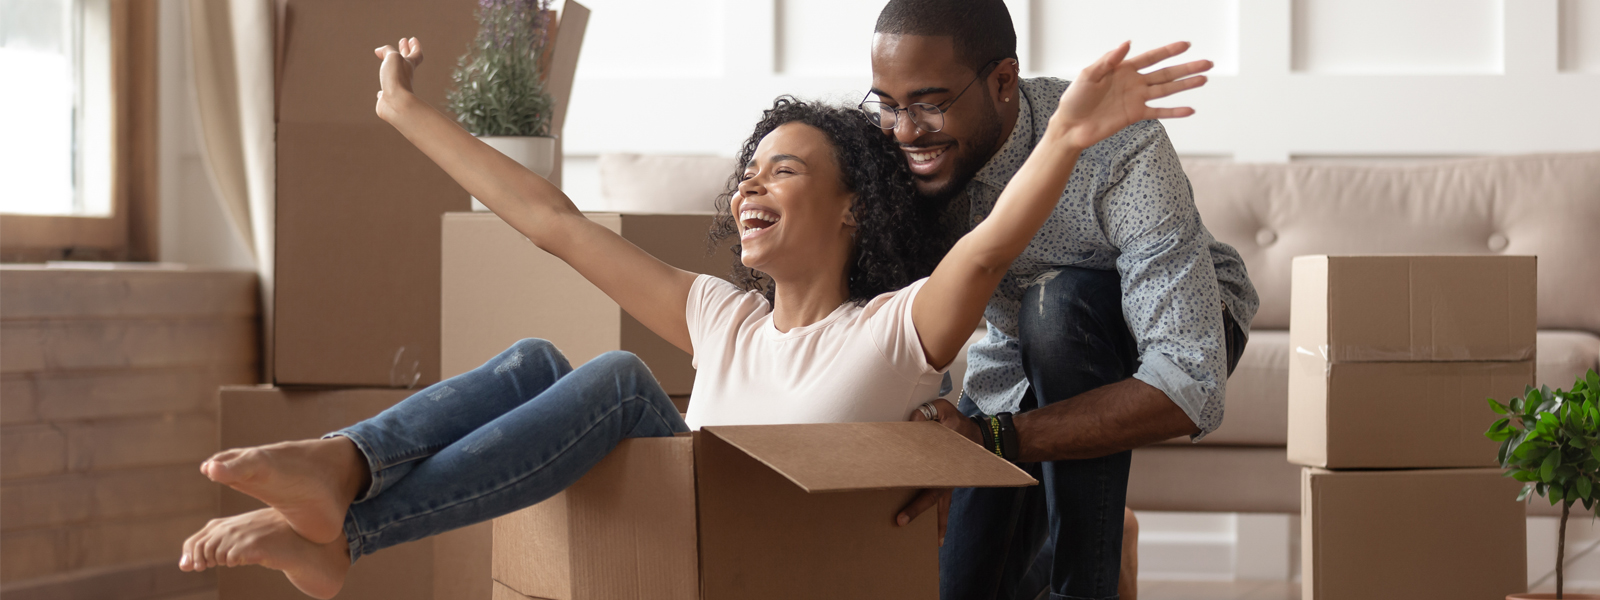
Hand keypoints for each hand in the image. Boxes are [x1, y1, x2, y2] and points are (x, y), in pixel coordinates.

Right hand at [373, 37, 425, 120]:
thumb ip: (387, 51)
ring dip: (393, 69)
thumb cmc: (396, 79)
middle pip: (407, 62)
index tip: (412, 39)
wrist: (396, 104)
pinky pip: (386, 93)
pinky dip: (383, 90)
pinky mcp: (388, 99)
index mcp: (409, 66)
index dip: (415, 46)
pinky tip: (381, 92)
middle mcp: (405, 77)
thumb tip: (379, 51)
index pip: (416, 54)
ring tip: (388, 64)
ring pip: (396, 77)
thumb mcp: (393, 58)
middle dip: (405, 51)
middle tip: (403, 42)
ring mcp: (398, 89)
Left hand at [895, 398, 976, 544]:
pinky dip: (941, 518)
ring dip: (937, 523)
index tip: (901, 511)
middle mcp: (948, 477)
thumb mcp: (945, 410)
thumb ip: (930, 411)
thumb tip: (913, 421)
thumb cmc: (959, 424)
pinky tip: (938, 535)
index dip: (916, 498)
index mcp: (945, 463)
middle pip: (932, 499)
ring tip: (934, 543)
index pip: (928, 480)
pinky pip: (943, 503)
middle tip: (900, 523)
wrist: (981, 436)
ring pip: (941, 506)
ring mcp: (950, 483)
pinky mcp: (948, 484)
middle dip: (917, 511)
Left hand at [1052, 41, 1211, 149]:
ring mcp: (1136, 99)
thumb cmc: (1075, 98)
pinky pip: (1158, 112)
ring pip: (1166, 90)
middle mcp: (1134, 83)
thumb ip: (1108, 60)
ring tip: (1204, 79)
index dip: (1168, 51)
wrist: (1070, 125)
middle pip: (1165, 73)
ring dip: (1185, 85)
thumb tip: (1128, 43)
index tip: (1187, 45)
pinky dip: (1174, 112)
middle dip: (1186, 67)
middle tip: (1208, 63)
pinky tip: (1190, 110)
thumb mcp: (1088, 74)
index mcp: (1123, 69)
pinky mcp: (1135, 115)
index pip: (1151, 57)